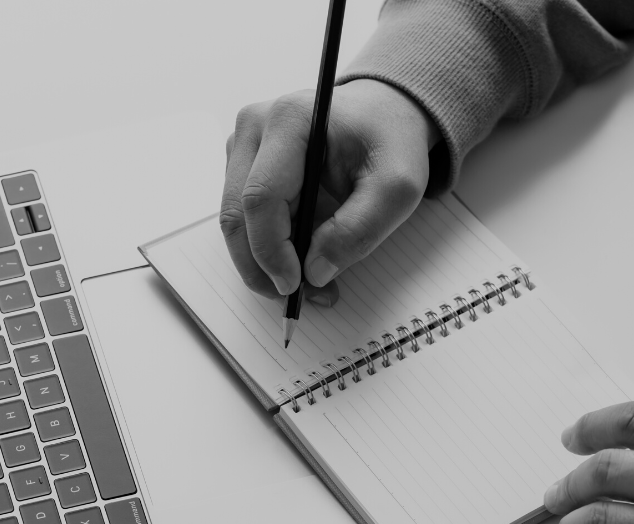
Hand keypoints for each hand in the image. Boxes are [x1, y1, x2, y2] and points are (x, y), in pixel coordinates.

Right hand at [221, 79, 439, 304]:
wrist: (383, 114)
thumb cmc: (389, 142)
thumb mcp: (397, 187)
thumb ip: (359, 230)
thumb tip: (314, 272)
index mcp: (290, 120)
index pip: (260, 197)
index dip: (271, 250)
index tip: (295, 285)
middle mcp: (255, 126)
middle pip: (236, 214)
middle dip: (261, 267)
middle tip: (296, 298)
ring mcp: (243, 144)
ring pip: (235, 220)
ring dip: (263, 262)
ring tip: (308, 283)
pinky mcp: (243, 163)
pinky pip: (243, 217)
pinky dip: (266, 247)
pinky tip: (299, 258)